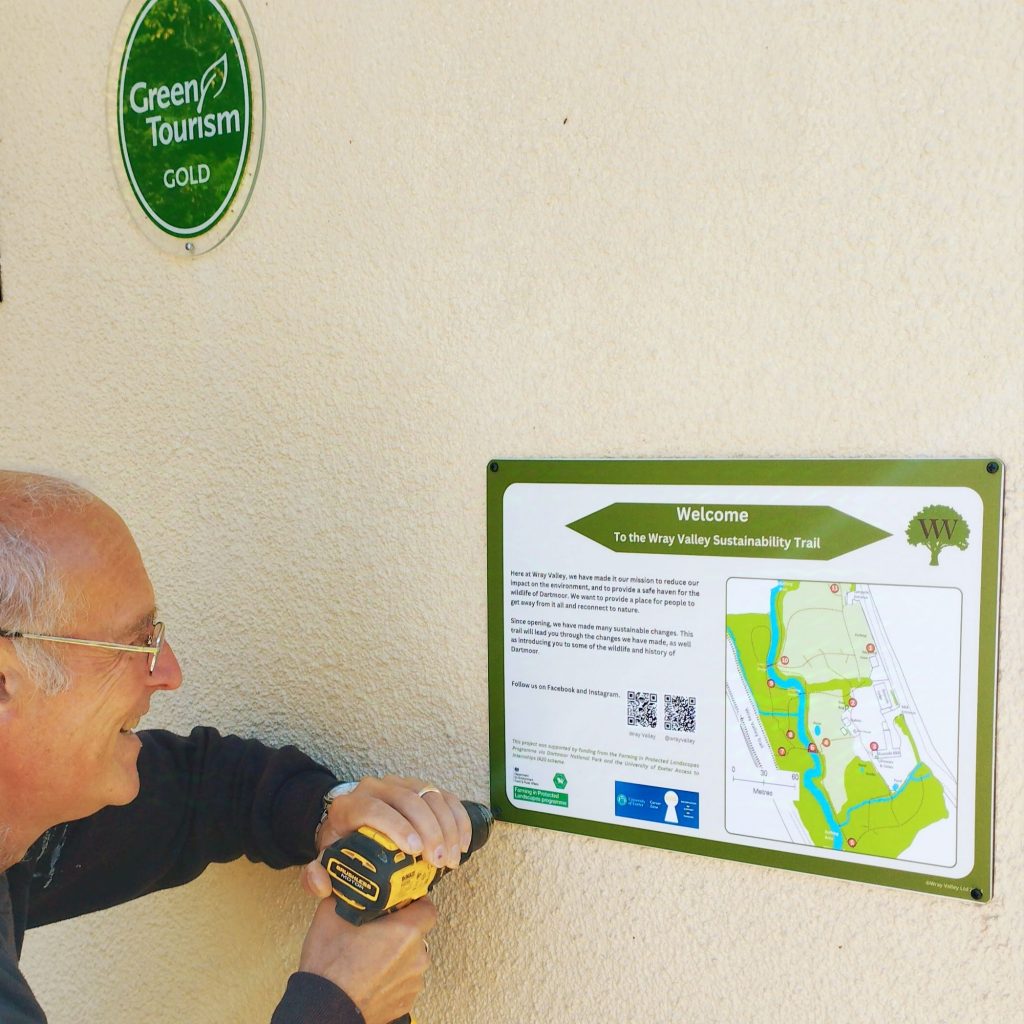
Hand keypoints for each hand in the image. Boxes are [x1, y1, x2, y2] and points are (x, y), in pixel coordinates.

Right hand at [298, 895, 437, 1023]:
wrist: (322, 1010)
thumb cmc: (329, 968)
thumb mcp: (331, 914)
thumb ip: (348, 894)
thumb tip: (347, 884)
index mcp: (406, 932)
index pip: (427, 908)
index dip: (414, 903)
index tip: (399, 903)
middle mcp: (416, 957)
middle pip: (417, 934)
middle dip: (400, 930)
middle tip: (377, 930)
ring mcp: (412, 983)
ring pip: (410, 959)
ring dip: (396, 955)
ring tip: (369, 957)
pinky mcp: (405, 1003)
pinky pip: (404, 980)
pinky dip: (392, 977)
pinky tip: (370, 976)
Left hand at [303, 776, 472, 898]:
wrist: (350, 818)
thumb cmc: (342, 841)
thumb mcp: (325, 858)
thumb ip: (315, 876)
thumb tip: (322, 884)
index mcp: (351, 804)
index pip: (374, 809)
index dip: (396, 826)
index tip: (413, 851)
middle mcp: (378, 787)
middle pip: (409, 800)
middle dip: (429, 831)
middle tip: (438, 862)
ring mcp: (402, 783)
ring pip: (431, 795)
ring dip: (447, 827)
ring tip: (452, 859)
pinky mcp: (422, 787)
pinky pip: (445, 796)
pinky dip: (458, 818)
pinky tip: (463, 843)